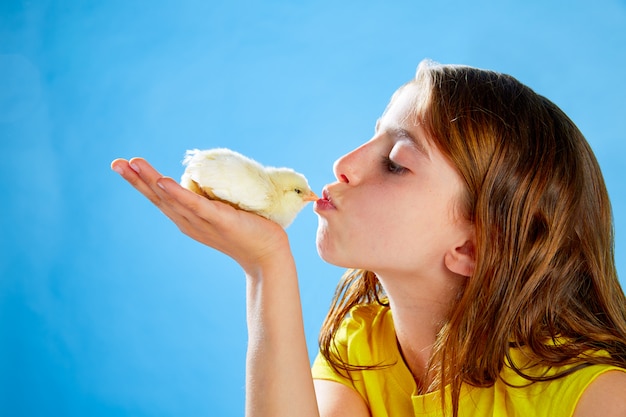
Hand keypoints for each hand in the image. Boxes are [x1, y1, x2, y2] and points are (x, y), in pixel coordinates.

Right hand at [111, 157, 290, 274]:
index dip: (141, 182)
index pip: (160, 198)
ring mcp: (203, 222)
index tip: (124, 165)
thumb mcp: (223, 212)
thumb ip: (212, 200)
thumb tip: (210, 178)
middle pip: (158, 198)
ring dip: (151, 181)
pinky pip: (197, 206)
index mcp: (188, 220)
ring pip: (172, 199)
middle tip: (116, 163)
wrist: (269, 256)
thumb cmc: (249, 231)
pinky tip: (164, 182)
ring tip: (134, 164)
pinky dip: (179, 194)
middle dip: (136, 180)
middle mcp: (190, 223)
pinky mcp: (220, 220)